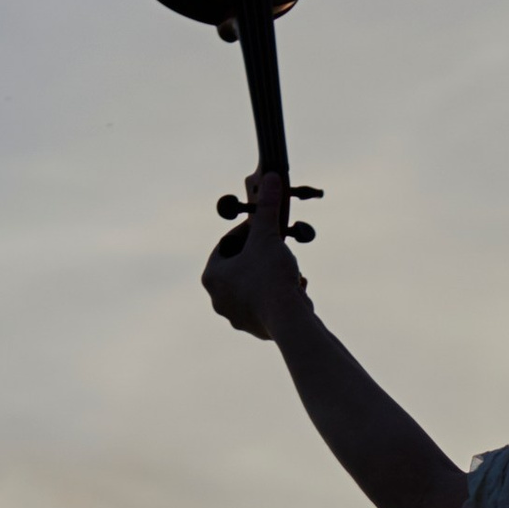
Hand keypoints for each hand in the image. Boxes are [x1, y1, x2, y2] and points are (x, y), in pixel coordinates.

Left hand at [201, 169, 304, 339]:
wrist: (289, 320)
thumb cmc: (270, 276)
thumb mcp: (268, 235)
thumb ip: (268, 208)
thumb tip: (271, 178)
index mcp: (212, 276)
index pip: (227, 245)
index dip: (247, 231)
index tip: (263, 225)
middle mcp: (218, 299)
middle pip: (240, 266)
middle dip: (261, 254)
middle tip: (277, 244)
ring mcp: (237, 317)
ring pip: (254, 287)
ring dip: (271, 275)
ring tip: (289, 268)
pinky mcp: (257, 329)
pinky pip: (267, 305)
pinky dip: (280, 295)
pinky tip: (296, 289)